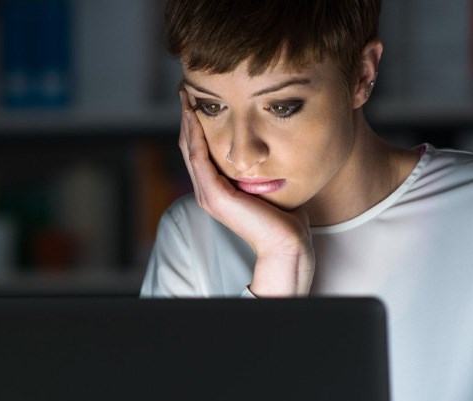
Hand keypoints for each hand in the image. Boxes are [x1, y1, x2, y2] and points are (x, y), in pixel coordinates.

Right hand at [177, 92, 314, 295]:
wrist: (287, 243)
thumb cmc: (285, 217)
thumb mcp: (268, 183)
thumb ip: (261, 167)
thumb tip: (269, 144)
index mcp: (216, 188)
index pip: (199, 148)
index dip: (195, 122)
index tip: (199, 95)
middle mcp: (206, 191)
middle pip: (188, 144)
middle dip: (186, 114)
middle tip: (185, 86)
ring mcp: (207, 194)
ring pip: (189, 147)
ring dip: (186, 119)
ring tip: (187, 93)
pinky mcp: (214, 196)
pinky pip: (199, 158)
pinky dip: (195, 134)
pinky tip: (195, 114)